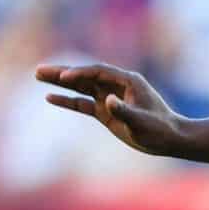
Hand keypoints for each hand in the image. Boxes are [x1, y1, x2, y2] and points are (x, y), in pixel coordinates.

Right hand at [37, 62, 186, 156]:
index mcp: (127, 81)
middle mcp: (116, 86)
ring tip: (38, 76)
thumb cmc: (160, 129)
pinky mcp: (106, 112)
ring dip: (60, 83)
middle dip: (62, 72)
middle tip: (39, 70)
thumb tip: (107, 101)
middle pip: (84, 75)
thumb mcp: (142, 121)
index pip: (98, 72)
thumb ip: (124, 110)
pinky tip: (50, 97)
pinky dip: (68, 101)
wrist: (170, 139)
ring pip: (80, 87)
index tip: (64, 77)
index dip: (80, 73)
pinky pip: (83, 103)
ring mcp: (109, 98)